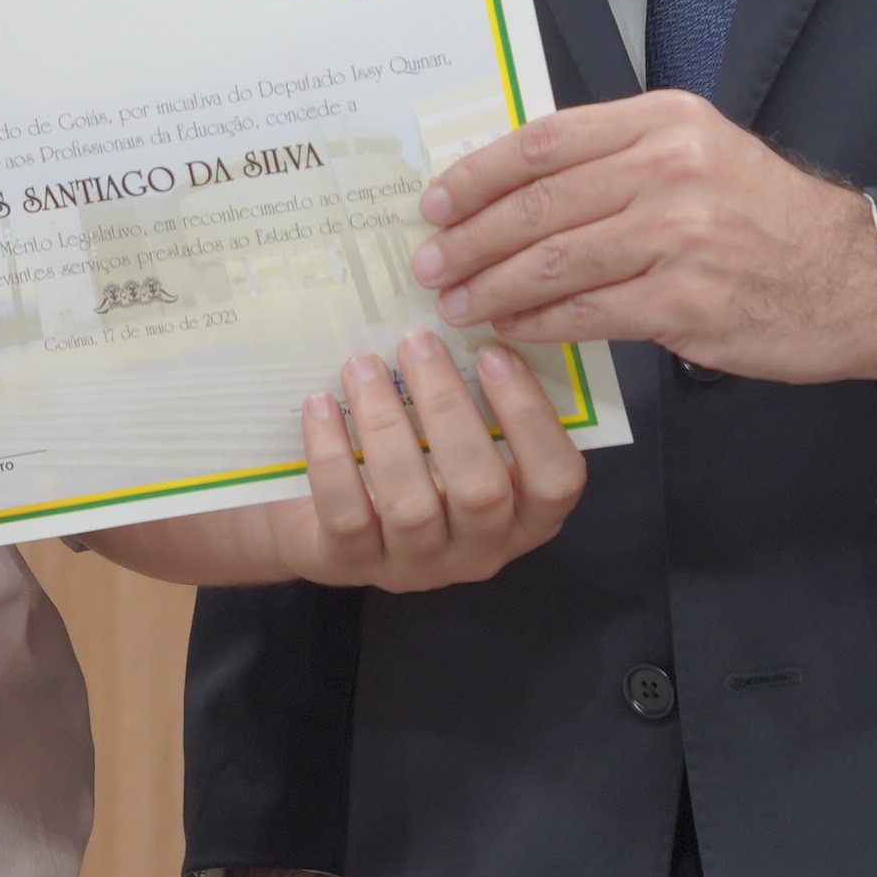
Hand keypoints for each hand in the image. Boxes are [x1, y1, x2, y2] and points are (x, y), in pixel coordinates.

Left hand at [84, 332, 585, 589]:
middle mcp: (480, 550)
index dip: (532, 417)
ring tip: (361, 364)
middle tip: (417, 341)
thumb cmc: (413, 460)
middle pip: (481, 489)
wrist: (322, 520)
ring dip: (387, 424)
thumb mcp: (458, 439)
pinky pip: (346, 513)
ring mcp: (416, 565)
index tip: (495, 352)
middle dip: (447, 406)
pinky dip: (332, 455)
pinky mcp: (351, 565)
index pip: (557, 480)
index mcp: (524, 515)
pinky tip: (320, 405)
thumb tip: (470, 311)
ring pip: (412, 503)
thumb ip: (479, 399)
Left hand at [413, 92, 876, 384]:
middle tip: (428, 262)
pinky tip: (508, 329)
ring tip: (453, 302)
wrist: (857, 278)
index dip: (476, 173)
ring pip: (552, 260)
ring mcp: (678, 235)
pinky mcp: (685, 301)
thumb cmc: (769, 218)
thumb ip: (618, 157)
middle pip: (537, 202)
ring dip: (490, 286)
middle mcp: (668, 167)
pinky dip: (536, 323)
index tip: (435, 201)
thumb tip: (516, 185)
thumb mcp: (700, 152)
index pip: (543, 141)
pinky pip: (586, 312)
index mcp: (664, 120)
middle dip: (468, 237)